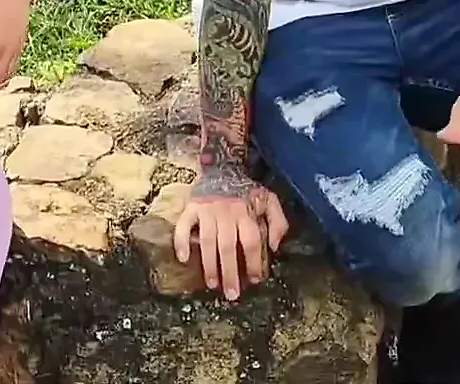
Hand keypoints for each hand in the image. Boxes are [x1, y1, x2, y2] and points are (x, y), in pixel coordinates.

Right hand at [173, 172, 289, 301]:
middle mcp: (226, 213)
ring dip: (209, 265)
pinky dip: (181, 242)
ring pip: (207, 242)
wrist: (222, 166)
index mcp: (246, 213)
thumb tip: (274, 246)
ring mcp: (207, 211)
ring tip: (212, 284)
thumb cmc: (246, 190)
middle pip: (228, 247)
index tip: (255, 280)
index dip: (254, 262)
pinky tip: (183, 258)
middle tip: (231, 294)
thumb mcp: (269, 200)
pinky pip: (183, 226)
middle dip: (230, 273)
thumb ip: (278, 222)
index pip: (251, 242)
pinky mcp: (191, 208)